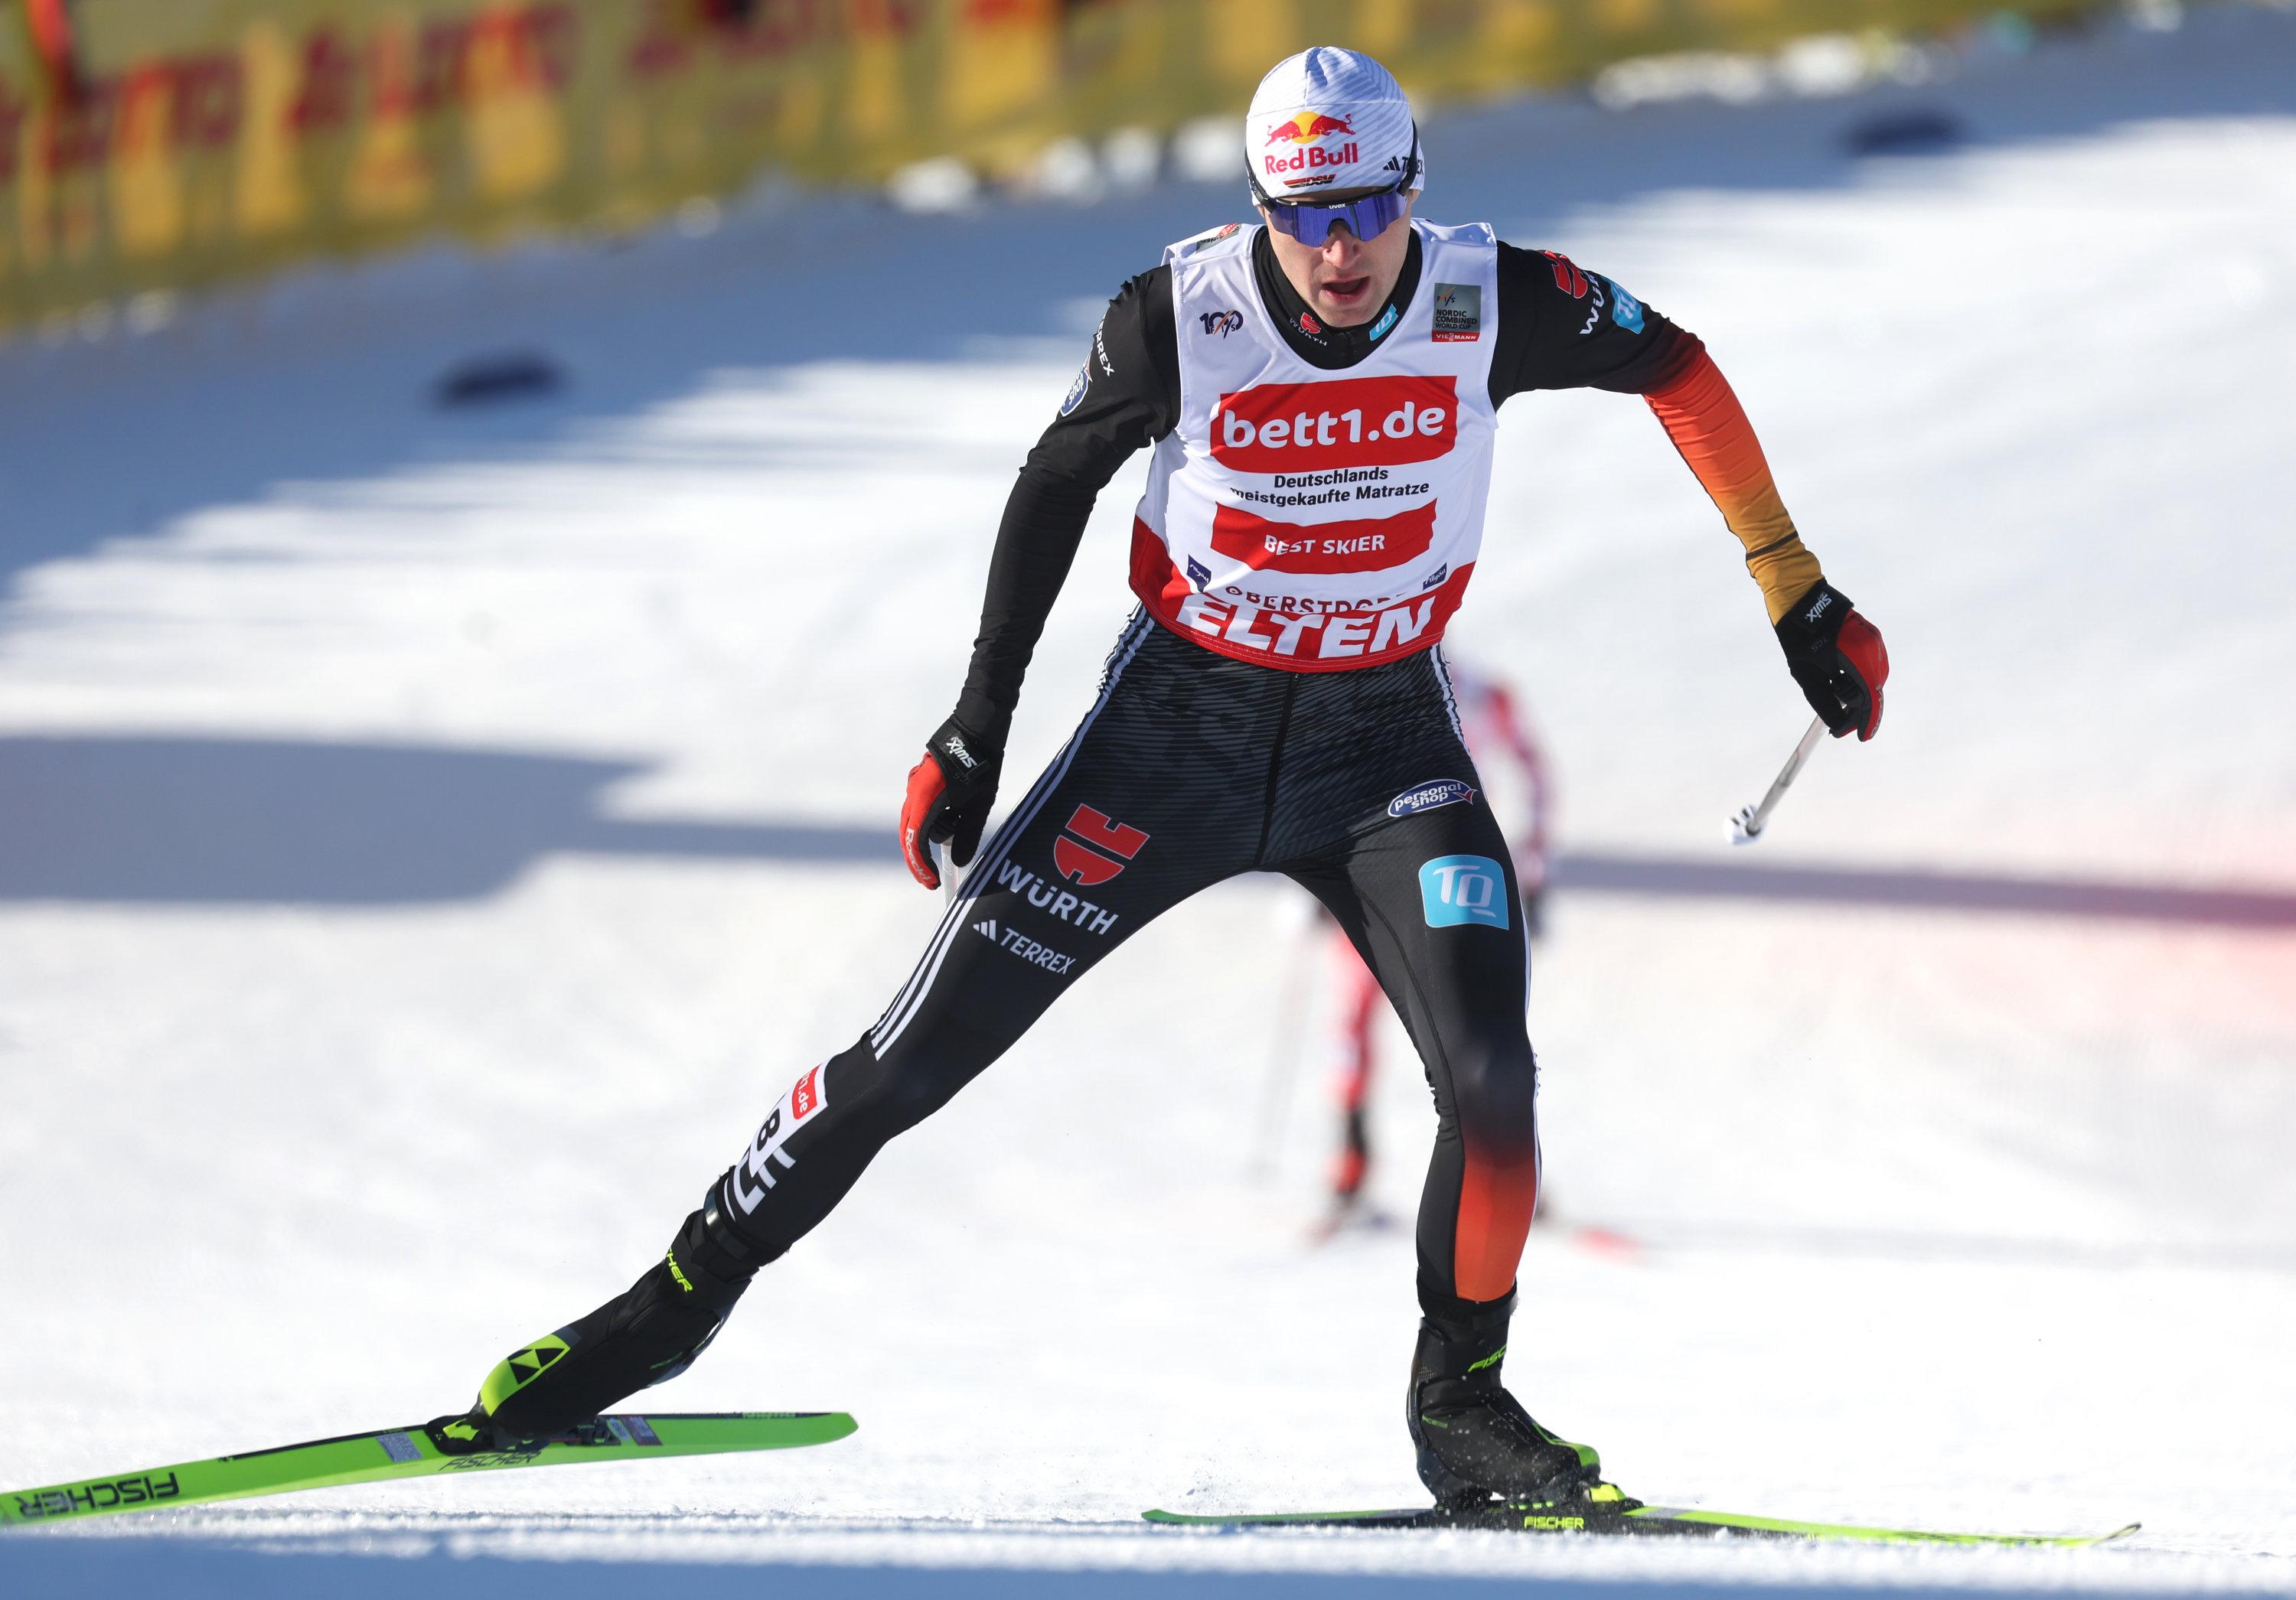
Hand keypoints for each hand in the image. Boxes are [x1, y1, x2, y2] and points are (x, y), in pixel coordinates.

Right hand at [899, 715, 1002, 888]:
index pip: (916, 841)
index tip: (932, 882)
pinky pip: (921, 806)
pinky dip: (931, 820)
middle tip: (931, 877)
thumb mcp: (979, 804)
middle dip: (919, 857)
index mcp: (925, 799)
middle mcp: (914, 792)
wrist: (977, 725)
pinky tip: (950, 821)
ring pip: (914, 819)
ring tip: (951, 844)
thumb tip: (959, 860)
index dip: (921, 865)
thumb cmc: (981, 764)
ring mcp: (916, 783)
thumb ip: (968, 834)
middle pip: (908, 833)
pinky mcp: (923, 777)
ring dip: (927, 836)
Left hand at [1774, 581, 1887, 740]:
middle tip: (1840, 724)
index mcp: (1857, 655)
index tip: (1861, 737)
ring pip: (1873, 677)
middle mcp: (1872, 647)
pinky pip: (1870, 664)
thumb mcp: (1806, 674)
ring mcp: (1874, 639)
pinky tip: (1839, 679)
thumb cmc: (1797, 635)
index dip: (1866, 720)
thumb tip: (1837, 723)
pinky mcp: (1870, 635)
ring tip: (1834, 695)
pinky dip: (1858, 678)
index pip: (1870, 697)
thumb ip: (1823, 701)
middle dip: (1859, 709)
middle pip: (1874, 689)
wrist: (1799, 596)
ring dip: (1858, 692)